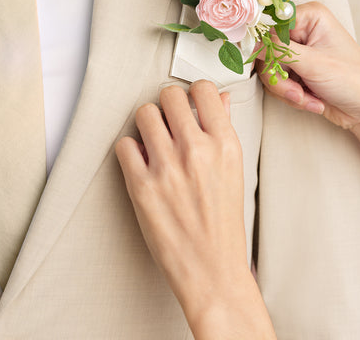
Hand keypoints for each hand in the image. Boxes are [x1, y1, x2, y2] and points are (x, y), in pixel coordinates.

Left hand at [116, 80, 275, 339]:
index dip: (193, 92)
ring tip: (154, 139)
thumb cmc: (225, 221)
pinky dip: (131, 150)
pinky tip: (142, 161)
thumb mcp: (235, 170)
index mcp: (225, 144)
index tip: (189, 101)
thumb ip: (224, 128)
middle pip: (168, 96)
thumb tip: (218, 97)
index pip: (202, 90)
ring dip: (147, 123)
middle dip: (167, 104)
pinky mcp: (142, 186)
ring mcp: (168, 168)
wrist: (212, 268)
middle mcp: (197, 150)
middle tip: (168, 119)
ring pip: (144, 114)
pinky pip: (124, 145)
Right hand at [256, 1, 359, 129]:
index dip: (266, 45)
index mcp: (310, 17)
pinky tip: (312, 101)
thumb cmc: (353, 79)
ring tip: (308, 99)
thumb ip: (279, 51)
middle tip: (297, 92)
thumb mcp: (314, 63)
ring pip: (269, 70)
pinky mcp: (295, 72)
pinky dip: (292, 96)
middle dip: (281, 77)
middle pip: (267, 51)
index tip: (268, 63)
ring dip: (287, 90)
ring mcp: (297, 53)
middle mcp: (301, 32)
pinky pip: (277, 83)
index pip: (271, 24)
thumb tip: (252, 43)